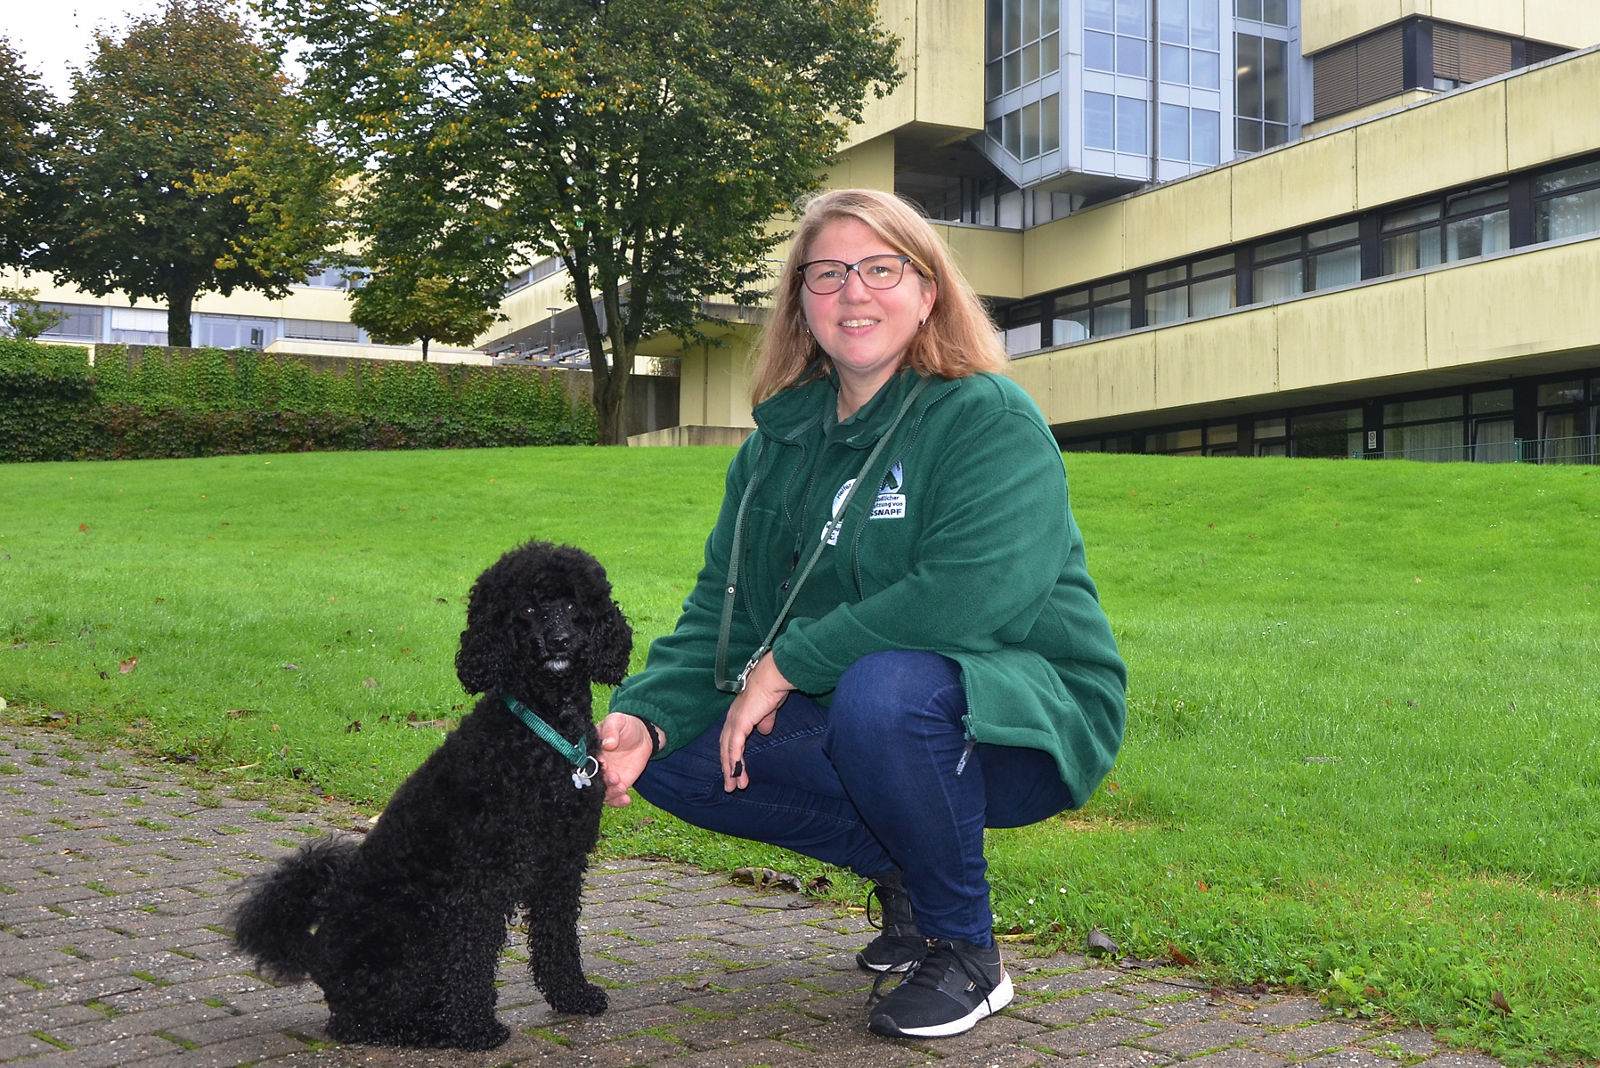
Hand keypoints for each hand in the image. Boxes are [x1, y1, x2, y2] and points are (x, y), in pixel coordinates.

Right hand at [596, 713, 659, 807]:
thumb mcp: (618, 721)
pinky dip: (618, 801)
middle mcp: (594, 766)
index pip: (583, 761)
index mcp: (589, 750)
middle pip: (590, 780)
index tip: (601, 764)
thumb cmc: (626, 726)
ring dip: (610, 793)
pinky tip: (626, 799)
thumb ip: (611, 730)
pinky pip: (614, 798)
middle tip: (614, 777)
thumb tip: (608, 743)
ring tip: (622, 786)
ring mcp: (605, 777)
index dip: (590, 765)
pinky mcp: (617, 784)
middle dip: (601, 782)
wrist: (643, 736)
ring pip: (601, 792)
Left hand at [719, 653, 792, 791]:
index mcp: (738, 715)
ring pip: (728, 751)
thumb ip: (765, 721)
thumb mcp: (769, 709)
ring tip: (734, 786)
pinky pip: (734, 748)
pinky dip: (734, 762)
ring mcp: (734, 721)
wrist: (773, 677)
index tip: (736, 772)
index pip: (731, 740)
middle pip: (725, 748)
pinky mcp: (739, 724)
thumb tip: (765, 731)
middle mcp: (732, 719)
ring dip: (730, 770)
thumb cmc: (773, 688)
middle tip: (731, 786)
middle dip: (728, 768)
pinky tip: (735, 774)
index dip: (733, 756)